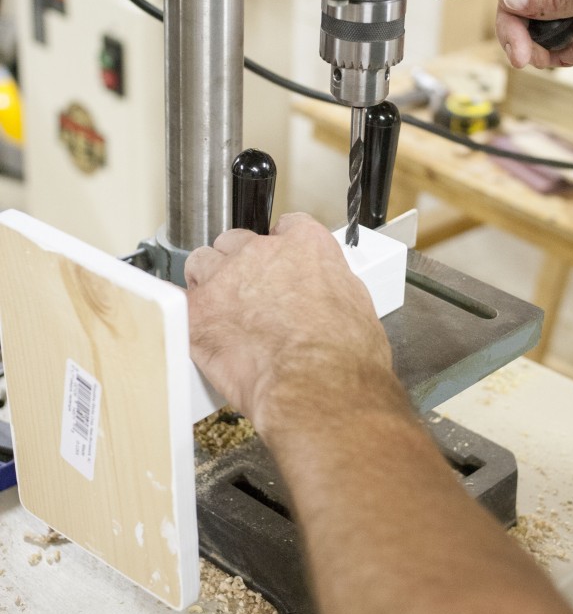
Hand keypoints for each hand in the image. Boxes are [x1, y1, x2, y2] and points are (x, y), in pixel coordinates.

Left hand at [185, 212, 392, 434]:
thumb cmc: (343, 357)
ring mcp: (226, 278)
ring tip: (218, 313)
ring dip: (208, 284)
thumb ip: (328, 289)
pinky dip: (182, 313)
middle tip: (246, 296)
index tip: (278, 266)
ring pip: (203, 263)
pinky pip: (175, 299)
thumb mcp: (355, 307)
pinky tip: (189, 327)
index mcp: (306, 245)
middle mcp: (262, 252)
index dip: (280, 249)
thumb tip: (323, 302)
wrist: (317, 385)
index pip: (285, 227)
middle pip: (236, 242)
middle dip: (239, 266)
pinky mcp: (198, 311)